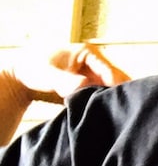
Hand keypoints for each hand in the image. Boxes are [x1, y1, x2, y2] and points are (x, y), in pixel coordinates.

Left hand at [10, 42, 130, 103]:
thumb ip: (65, 80)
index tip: (118, 102)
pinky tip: (111, 113)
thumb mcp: (48, 74)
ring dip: (116, 99)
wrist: (25, 75)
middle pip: (118, 79)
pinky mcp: (94, 85)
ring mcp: (96, 74)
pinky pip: (107, 94)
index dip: (116, 87)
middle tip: (124, 110)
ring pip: (115, 88)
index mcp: (88, 52)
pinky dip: (110, 103)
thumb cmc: (34, 69)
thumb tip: (84, 86)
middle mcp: (96, 62)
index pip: (110, 71)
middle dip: (121, 93)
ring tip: (120, 113)